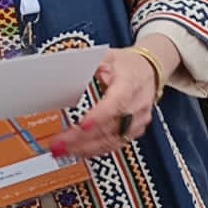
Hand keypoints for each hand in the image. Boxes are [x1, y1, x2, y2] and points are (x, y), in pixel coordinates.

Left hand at [49, 41, 175, 160]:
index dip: (99, 116)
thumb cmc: (127, 65)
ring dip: (86, 148)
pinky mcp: (135, 131)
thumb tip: (64, 69)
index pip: (116, 103)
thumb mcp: (107, 56)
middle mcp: (138, 105)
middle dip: (82, 137)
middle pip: (110, 127)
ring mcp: (138, 120)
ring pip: (112, 140)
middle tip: (58, 143)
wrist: (149, 71)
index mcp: (131, 84)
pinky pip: (115, 145)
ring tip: (63, 150)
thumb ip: (87, 63)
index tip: (82, 125)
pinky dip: (95, 150)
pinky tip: (78, 151)